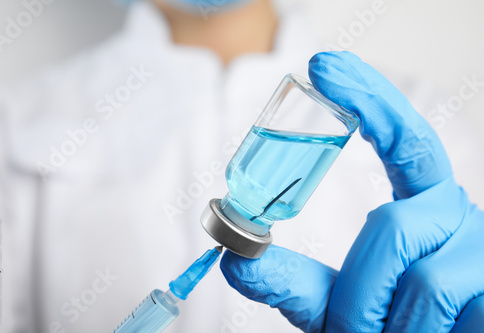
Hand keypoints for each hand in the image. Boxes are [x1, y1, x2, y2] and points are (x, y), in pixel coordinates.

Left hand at [221, 51, 483, 331]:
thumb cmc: (382, 328)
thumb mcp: (332, 303)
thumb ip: (290, 280)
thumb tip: (231, 257)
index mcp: (418, 204)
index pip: (404, 140)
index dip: (370, 100)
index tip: (326, 66)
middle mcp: (455, 214)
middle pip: (390, 224)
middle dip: (357, 289)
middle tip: (352, 329)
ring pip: (417, 274)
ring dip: (380, 319)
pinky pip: (439, 299)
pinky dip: (412, 330)